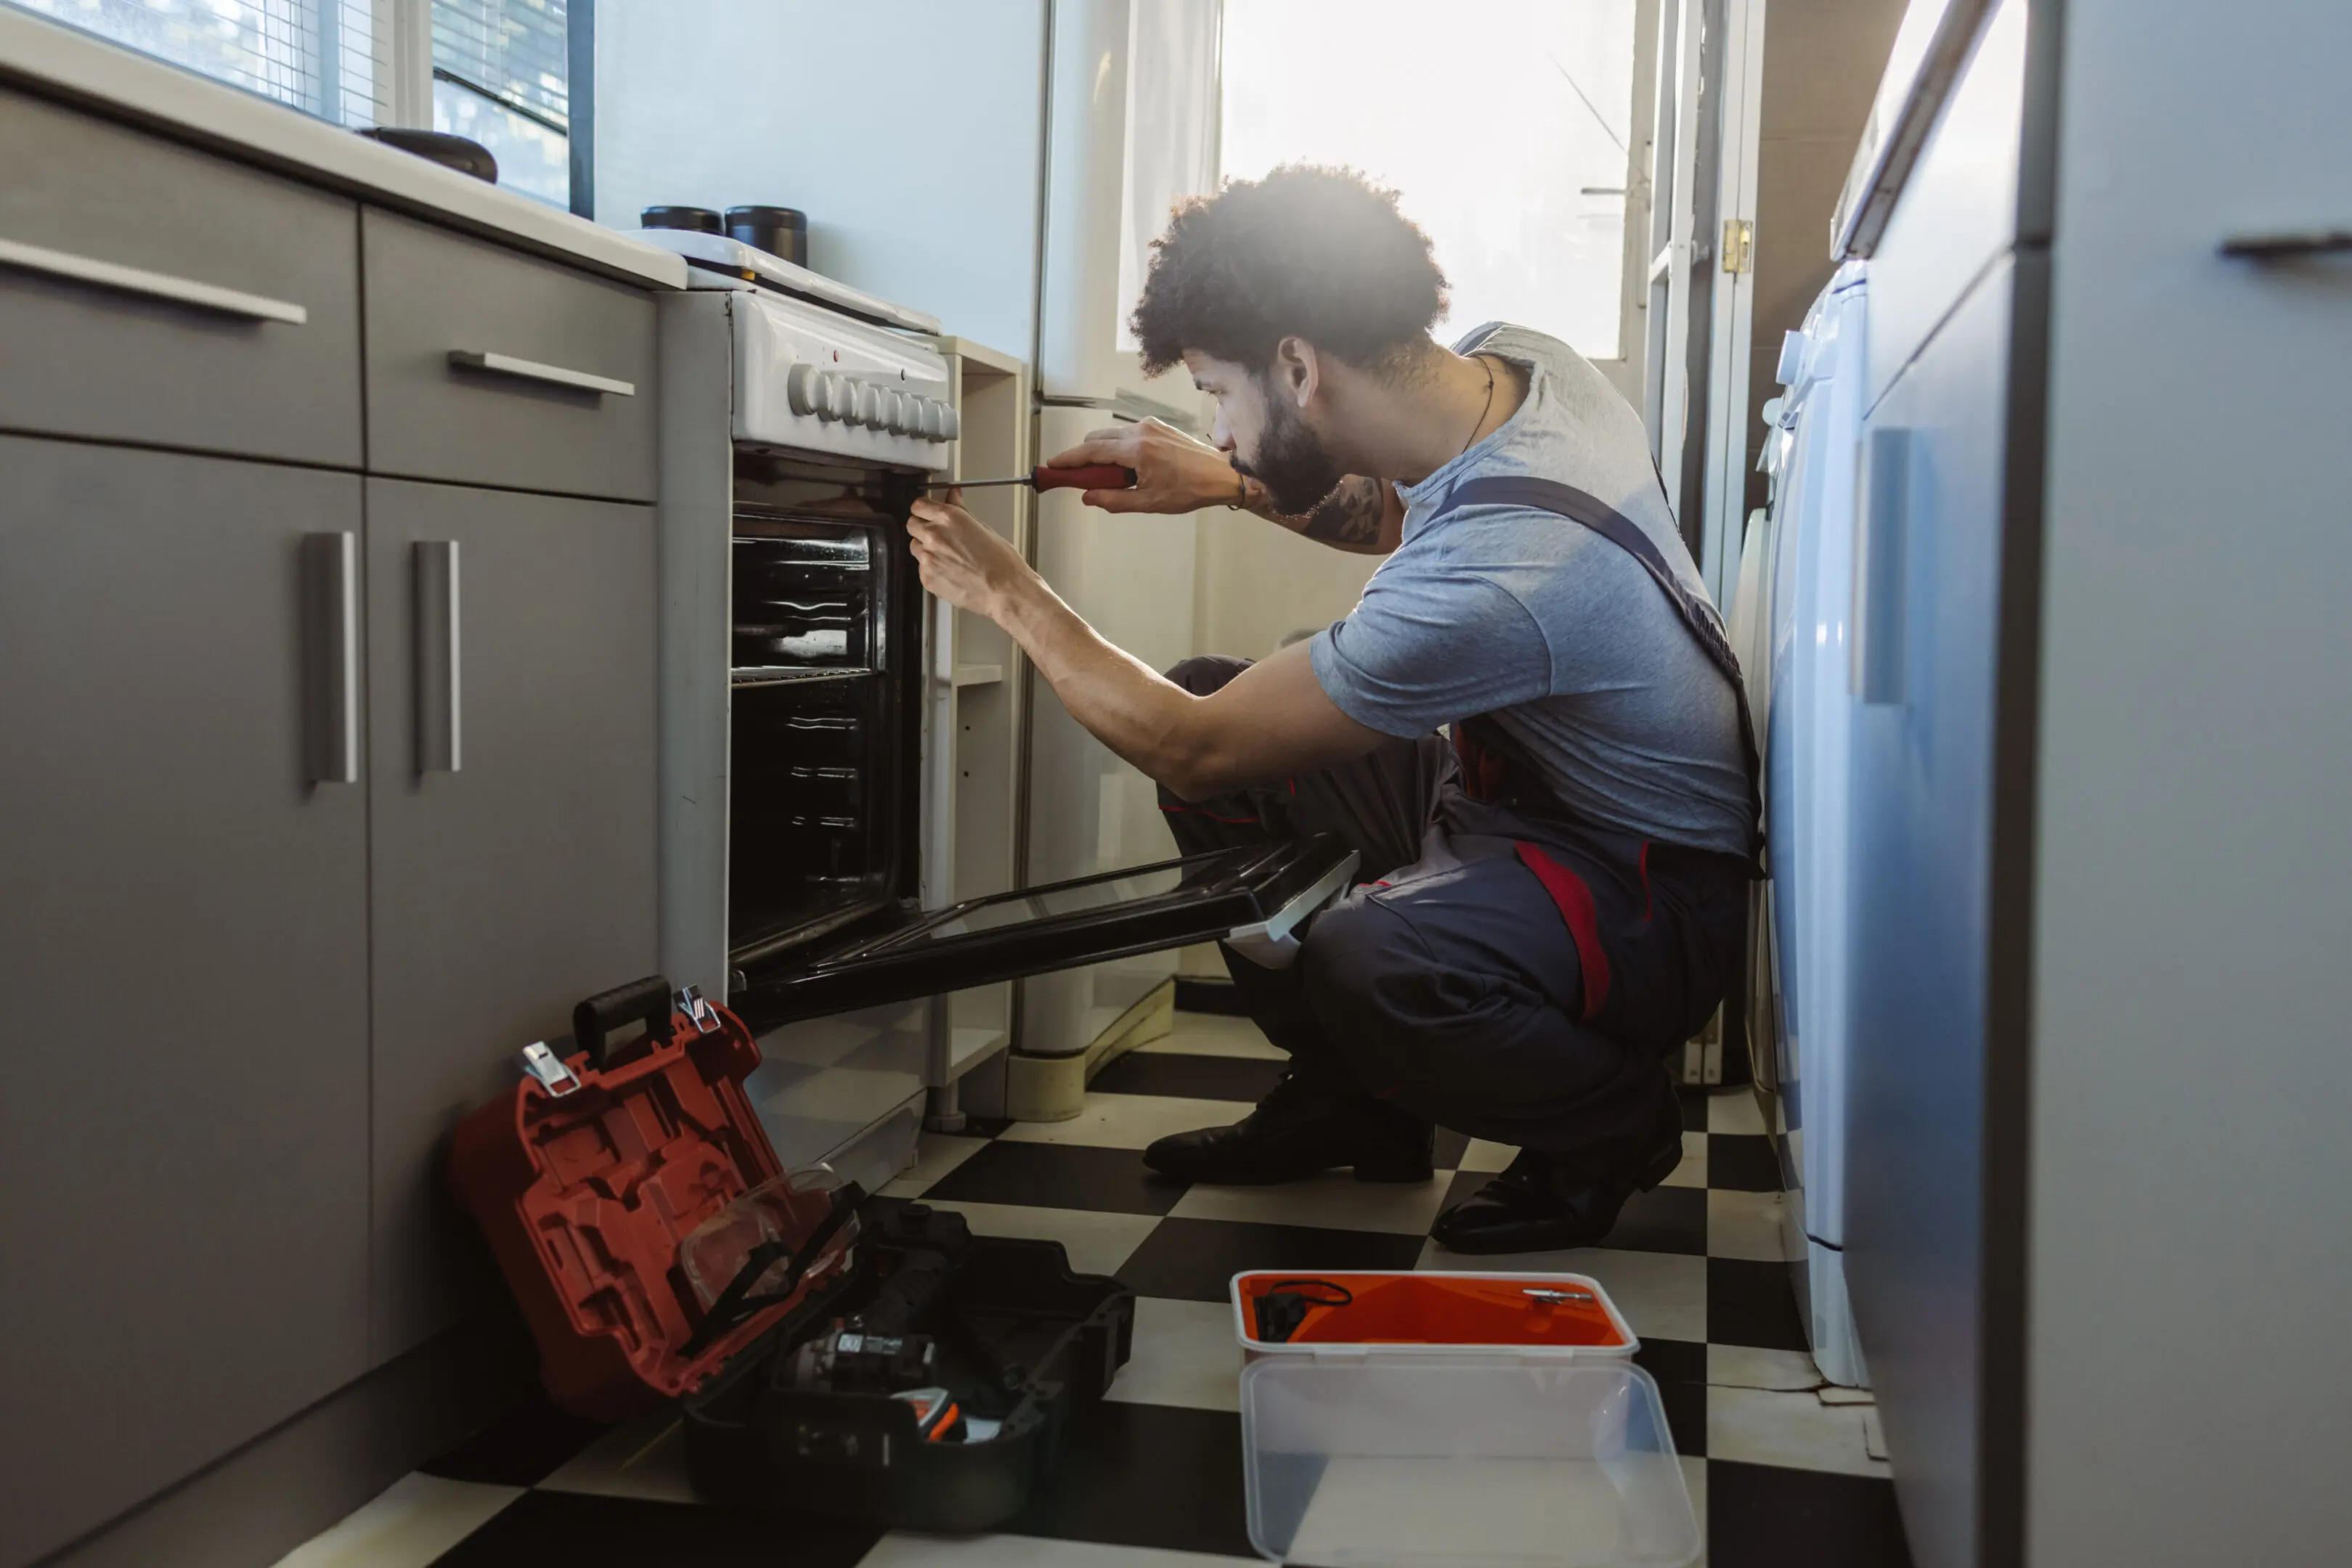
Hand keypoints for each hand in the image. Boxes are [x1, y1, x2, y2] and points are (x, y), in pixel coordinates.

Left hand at [906, 490, 1036, 621]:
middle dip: (921, 526)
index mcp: (948, 518)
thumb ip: (960, 511)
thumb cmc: (1001, 562)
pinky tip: (949, 570)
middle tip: (936, 534)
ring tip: (946, 555)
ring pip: (914, 547)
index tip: (927, 512)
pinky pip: (921, 568)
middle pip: (912, 524)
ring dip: (925, 548)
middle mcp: (934, 535)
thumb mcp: (983, 527)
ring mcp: (928, 558)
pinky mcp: (927, 578)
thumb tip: (953, 496)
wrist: (1004, 590)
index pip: (919, 505)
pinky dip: (931, 568)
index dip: (924, 509)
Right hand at [1047, 417, 1249, 512]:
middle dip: (1085, 458)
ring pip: (1111, 435)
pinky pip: (1127, 433)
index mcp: (1137, 450)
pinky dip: (1120, 448)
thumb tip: (1087, 497)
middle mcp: (1141, 431)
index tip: (1053, 465)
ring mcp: (1149, 425)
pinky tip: (1131, 468)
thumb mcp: (1148, 502)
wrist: (1221, 475)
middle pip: (1097, 439)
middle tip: (1082, 480)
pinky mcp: (1157, 425)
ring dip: (1104, 454)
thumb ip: (1113, 500)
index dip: (1069, 460)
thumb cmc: (1190, 490)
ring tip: (1116, 479)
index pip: (1091, 451)